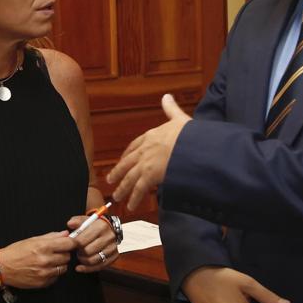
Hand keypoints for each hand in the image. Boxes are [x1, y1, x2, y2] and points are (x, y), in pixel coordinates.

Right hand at [0, 232, 77, 288]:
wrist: (2, 267)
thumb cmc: (16, 252)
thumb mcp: (32, 239)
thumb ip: (51, 236)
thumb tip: (65, 234)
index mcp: (43, 247)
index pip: (69, 244)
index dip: (72, 242)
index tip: (71, 242)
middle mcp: (45, 260)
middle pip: (68, 256)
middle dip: (64, 253)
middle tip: (55, 252)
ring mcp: (45, 273)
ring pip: (64, 267)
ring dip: (59, 264)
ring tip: (49, 261)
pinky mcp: (43, 283)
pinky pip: (56, 277)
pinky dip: (53, 273)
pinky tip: (44, 269)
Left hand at [66, 213, 119, 272]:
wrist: (113, 228)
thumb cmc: (97, 225)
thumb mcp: (87, 220)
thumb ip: (77, 221)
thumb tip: (70, 224)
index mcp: (100, 226)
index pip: (82, 239)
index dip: (73, 244)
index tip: (70, 245)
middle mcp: (108, 237)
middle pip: (87, 251)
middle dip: (78, 252)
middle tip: (76, 251)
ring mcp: (112, 248)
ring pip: (92, 260)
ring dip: (83, 260)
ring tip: (80, 256)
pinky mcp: (114, 256)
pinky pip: (99, 266)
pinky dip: (88, 268)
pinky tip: (80, 267)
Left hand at [107, 94, 190, 210]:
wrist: (192, 145)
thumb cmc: (188, 133)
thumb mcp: (179, 118)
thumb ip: (171, 109)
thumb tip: (167, 96)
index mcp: (151, 135)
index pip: (134, 145)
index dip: (128, 154)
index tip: (124, 159)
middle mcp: (145, 149)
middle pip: (127, 163)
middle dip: (118, 172)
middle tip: (111, 180)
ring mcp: (145, 163)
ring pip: (129, 178)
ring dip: (123, 188)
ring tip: (117, 197)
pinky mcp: (149, 176)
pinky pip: (139, 189)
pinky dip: (134, 198)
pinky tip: (130, 205)